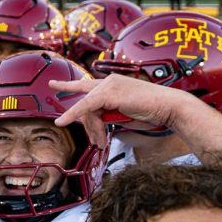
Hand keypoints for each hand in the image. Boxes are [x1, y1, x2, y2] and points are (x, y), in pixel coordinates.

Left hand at [50, 74, 195, 146]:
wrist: (168, 107)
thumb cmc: (150, 112)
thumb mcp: (122, 114)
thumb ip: (106, 113)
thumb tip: (95, 121)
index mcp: (112, 83)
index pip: (85, 85)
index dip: (68, 85)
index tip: (54, 84)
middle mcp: (108, 81)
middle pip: (85, 104)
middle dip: (88, 126)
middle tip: (97, 141)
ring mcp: (108, 84)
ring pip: (86, 109)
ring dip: (93, 129)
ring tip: (102, 141)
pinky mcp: (108, 92)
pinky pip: (86, 106)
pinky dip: (73, 114)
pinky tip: (63, 121)